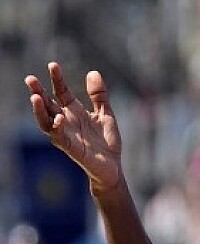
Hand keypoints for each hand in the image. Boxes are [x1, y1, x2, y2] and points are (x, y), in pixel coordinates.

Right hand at [25, 62, 121, 193]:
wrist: (113, 166)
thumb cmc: (107, 141)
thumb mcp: (106, 114)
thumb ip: (99, 96)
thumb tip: (93, 72)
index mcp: (73, 110)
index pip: (61, 91)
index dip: (57, 78)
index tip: (53, 65)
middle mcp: (65, 120)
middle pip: (47, 104)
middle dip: (38, 91)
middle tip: (30, 79)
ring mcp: (66, 134)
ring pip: (46, 120)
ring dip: (39, 109)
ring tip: (35, 97)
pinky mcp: (71, 147)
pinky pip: (59, 137)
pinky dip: (57, 128)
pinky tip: (59, 118)